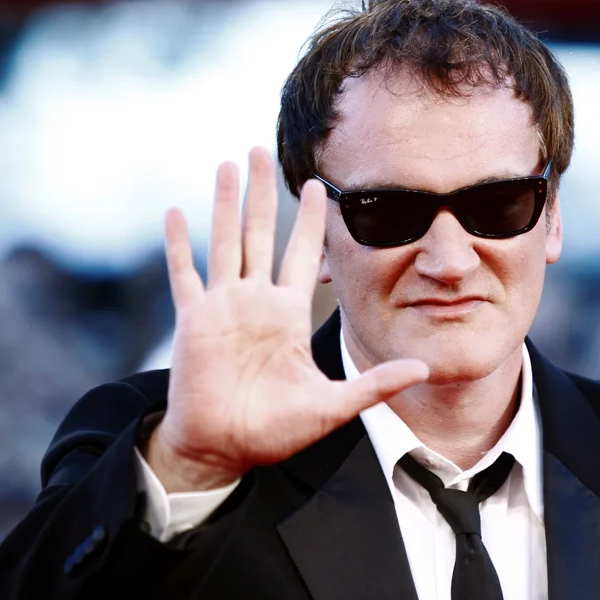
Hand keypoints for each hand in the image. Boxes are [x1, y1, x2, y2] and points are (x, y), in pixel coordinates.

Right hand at [145, 147, 428, 490]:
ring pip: (225, 242)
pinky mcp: (194, 322)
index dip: (311, 221)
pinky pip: (185, 275)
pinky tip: (175, 212)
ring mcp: (223, 309)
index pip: (302, 255)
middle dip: (263, 193)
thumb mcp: (332, 406)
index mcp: (287, 316)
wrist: (223, 449)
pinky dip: (178, 245)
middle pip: (260, 234)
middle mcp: (255, 303)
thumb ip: (376, 386)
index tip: (320, 185)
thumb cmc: (274, 432)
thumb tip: (424, 369)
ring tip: (228, 164)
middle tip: (263, 150)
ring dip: (225, 204)